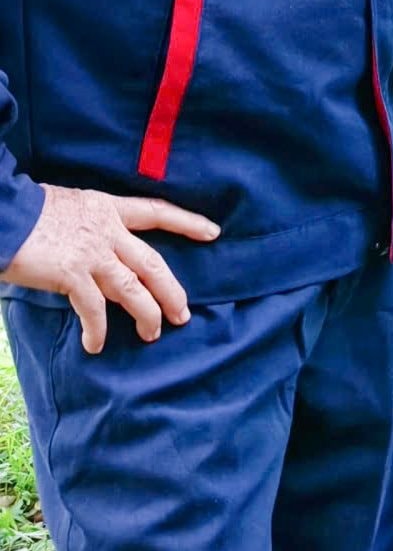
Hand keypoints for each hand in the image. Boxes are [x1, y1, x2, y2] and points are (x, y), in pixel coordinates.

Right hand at [0, 186, 217, 352]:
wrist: (3, 214)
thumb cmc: (26, 212)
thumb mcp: (69, 207)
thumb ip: (89, 227)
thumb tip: (96, 250)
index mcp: (107, 209)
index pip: (157, 213)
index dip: (187, 222)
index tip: (213, 232)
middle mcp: (107, 231)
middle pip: (153, 263)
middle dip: (171, 291)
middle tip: (183, 314)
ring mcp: (92, 253)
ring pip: (132, 289)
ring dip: (146, 314)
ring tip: (151, 334)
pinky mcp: (72, 274)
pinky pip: (94, 309)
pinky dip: (97, 329)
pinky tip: (96, 344)